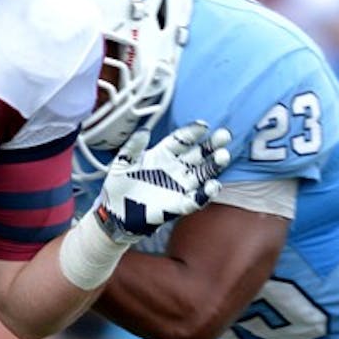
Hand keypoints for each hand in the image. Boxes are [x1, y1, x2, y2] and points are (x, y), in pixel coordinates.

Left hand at [94, 121, 230, 243]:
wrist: (114, 212)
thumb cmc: (119, 185)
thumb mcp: (121, 162)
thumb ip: (133, 147)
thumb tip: (144, 131)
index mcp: (162, 154)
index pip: (181, 140)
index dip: (192, 132)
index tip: (203, 126)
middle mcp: (175, 168)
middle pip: (198, 154)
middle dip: (212, 145)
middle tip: (224, 136)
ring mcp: (179, 186)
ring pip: (202, 173)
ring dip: (213, 166)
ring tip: (223, 156)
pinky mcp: (178, 204)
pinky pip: (195, 199)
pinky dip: (205, 194)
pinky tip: (213, 186)